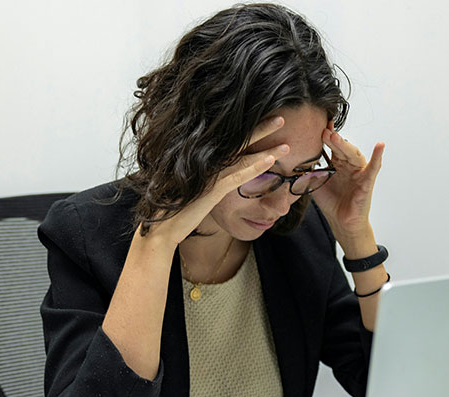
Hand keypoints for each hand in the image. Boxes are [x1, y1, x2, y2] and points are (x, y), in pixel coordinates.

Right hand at [142, 117, 289, 245]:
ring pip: (243, 156)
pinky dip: (255, 167)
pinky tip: (271, 161)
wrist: (161, 227)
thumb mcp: (195, 188)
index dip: (250, 129)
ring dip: (266, 149)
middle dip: (261, 128)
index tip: (266, 119)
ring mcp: (209, 174)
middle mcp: (207, 163)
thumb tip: (219, 173)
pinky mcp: (211, 190)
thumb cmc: (177, 208)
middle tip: (281, 117)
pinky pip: (238, 176)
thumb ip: (208, 177)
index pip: (232, 140)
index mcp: (204, 160)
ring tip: (287, 144)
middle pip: (239, 141)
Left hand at [311, 121, 384, 242]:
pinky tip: (380, 145)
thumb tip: (292, 160)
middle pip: (341, 148)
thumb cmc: (331, 203)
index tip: (315, 125)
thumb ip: (307, 172)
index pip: (331, 146)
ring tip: (335, 136)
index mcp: (336, 163)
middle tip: (322, 130)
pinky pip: (374, 167)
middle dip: (331, 138)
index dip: (324, 136)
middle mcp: (348, 164)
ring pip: (353, 154)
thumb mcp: (315, 184)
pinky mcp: (367, 181)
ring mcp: (358, 172)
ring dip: (345, 145)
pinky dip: (378, 156)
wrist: (341, 222)